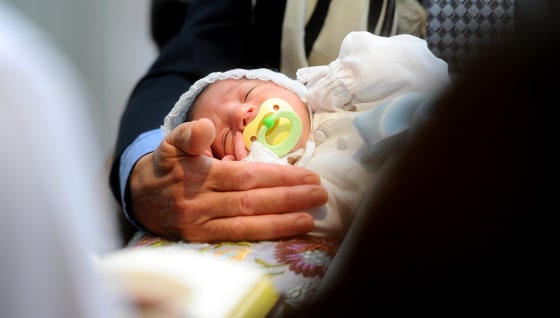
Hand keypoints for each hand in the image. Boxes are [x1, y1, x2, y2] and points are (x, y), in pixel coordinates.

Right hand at [128, 118, 327, 241]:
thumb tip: (207, 127)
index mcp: (198, 175)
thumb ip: (189, 134)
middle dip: (289, 198)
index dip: (279, 177)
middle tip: (319, 194)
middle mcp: (201, 203)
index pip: (246, 177)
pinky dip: (264, 235)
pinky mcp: (201, 240)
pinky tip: (287, 231)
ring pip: (247, 223)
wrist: (139, 197)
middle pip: (252, 201)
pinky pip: (237, 237)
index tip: (308, 176)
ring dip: (282, 221)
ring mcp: (201, 225)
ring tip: (311, 217)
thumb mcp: (171, 143)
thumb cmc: (166, 167)